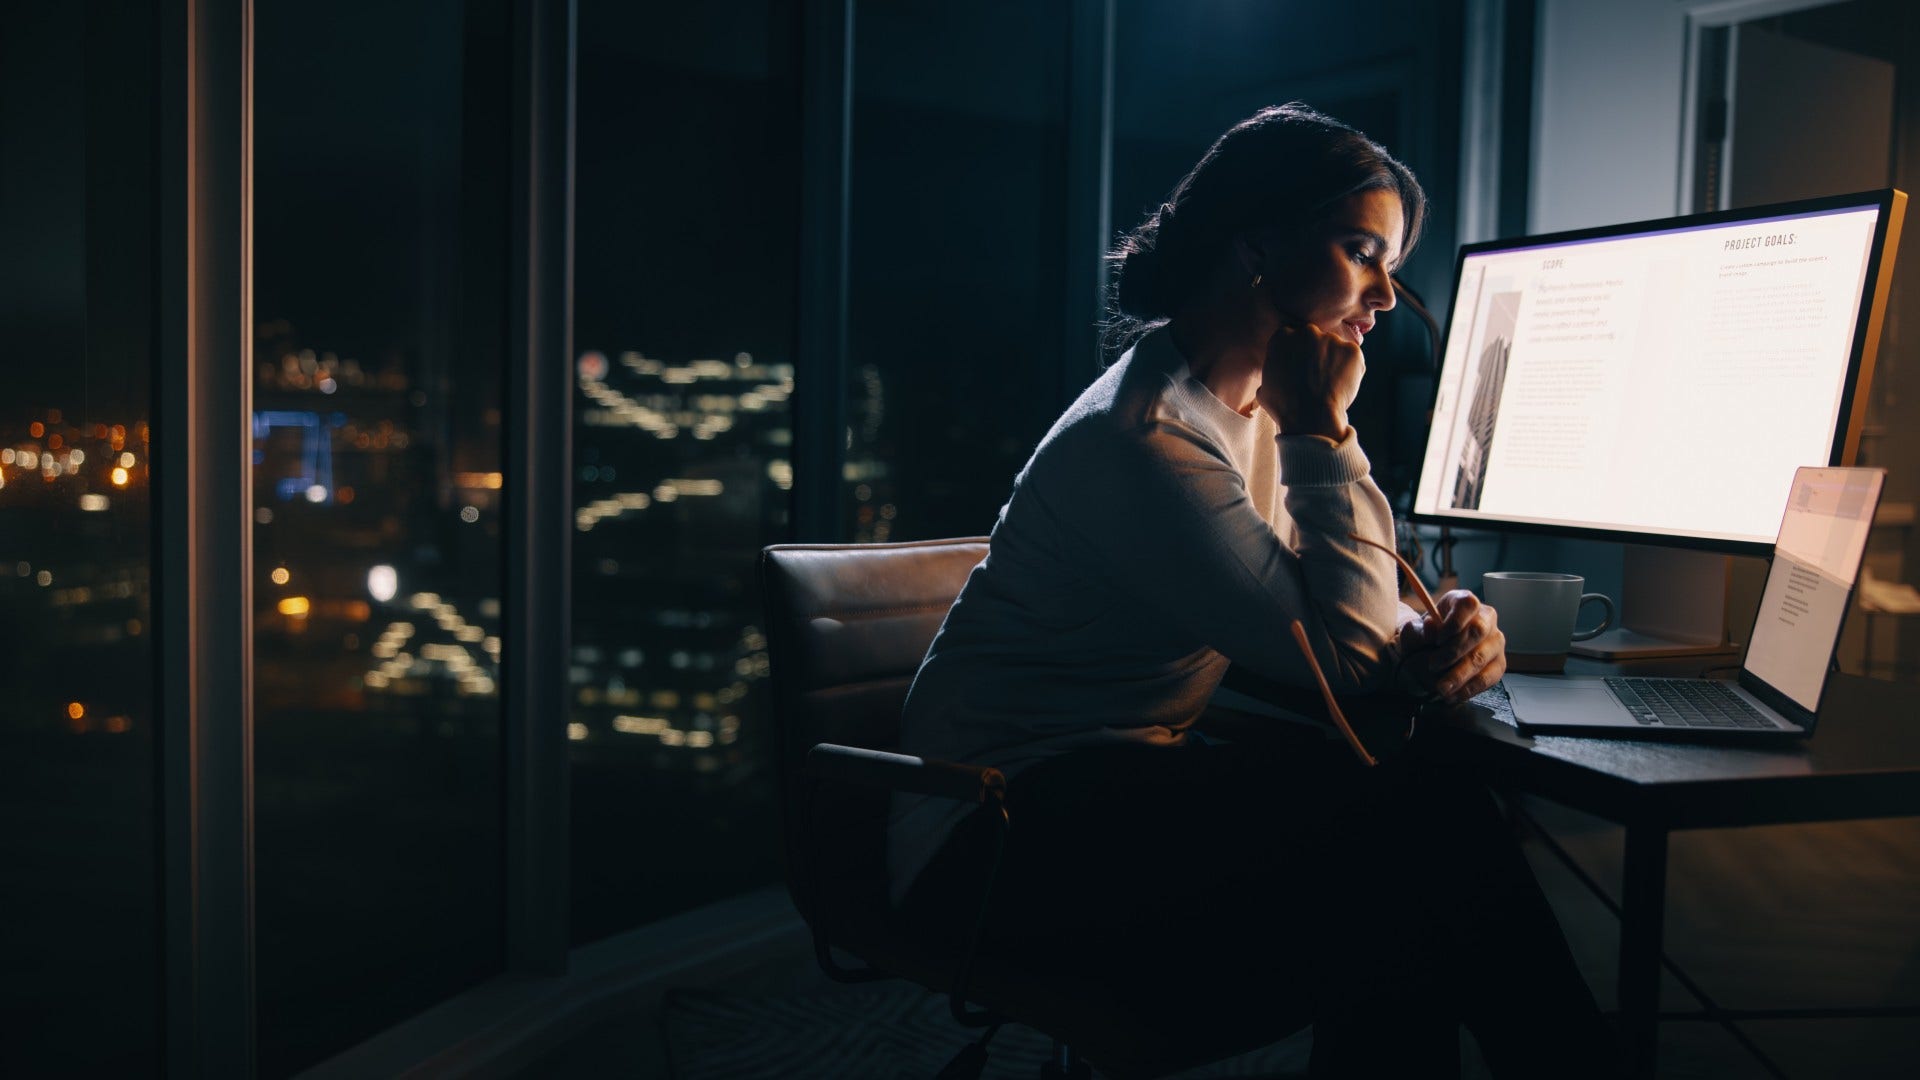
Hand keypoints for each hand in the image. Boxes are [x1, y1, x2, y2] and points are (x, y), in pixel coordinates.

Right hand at [1255, 316, 1362, 439]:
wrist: (1310, 417)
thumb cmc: (1284, 406)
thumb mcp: (1264, 388)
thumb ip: (1272, 374)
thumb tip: (1275, 378)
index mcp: (1282, 337)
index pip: (1291, 338)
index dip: (1296, 355)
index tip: (1298, 369)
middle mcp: (1307, 332)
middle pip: (1314, 339)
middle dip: (1315, 354)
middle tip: (1315, 376)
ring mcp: (1332, 339)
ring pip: (1334, 349)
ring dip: (1333, 362)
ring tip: (1329, 385)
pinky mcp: (1352, 350)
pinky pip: (1352, 359)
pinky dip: (1351, 371)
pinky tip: (1342, 387)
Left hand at [1397, 590, 1505, 705]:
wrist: (1428, 655)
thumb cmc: (1423, 638)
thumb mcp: (1413, 632)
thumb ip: (1418, 630)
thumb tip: (1432, 627)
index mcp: (1464, 603)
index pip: (1468, 604)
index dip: (1455, 621)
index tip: (1438, 639)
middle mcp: (1485, 619)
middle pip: (1478, 631)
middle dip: (1454, 651)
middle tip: (1433, 665)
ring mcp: (1495, 642)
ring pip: (1483, 657)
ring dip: (1460, 675)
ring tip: (1441, 688)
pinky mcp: (1498, 664)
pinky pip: (1488, 678)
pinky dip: (1468, 689)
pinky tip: (1452, 695)